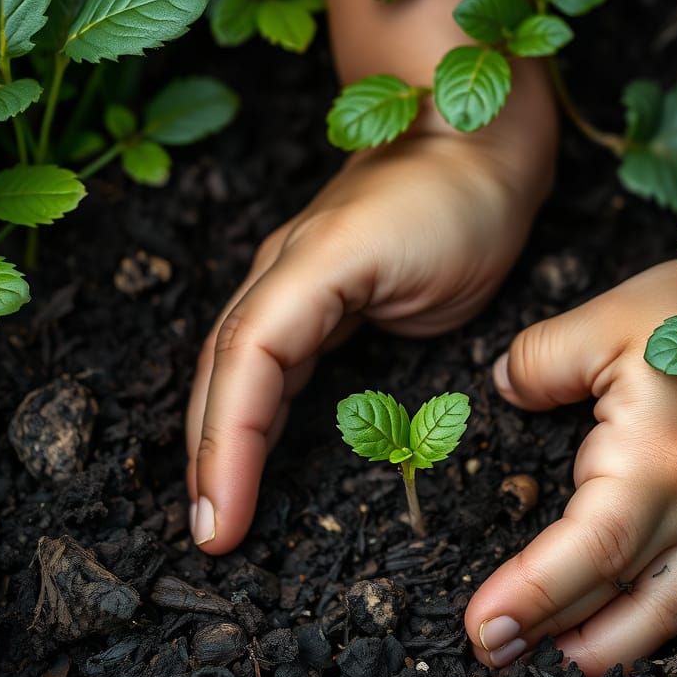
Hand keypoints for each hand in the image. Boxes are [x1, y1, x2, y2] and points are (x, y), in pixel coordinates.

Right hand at [186, 86, 555, 552]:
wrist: (468, 141)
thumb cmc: (460, 201)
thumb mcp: (415, 266)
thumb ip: (347, 322)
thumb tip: (303, 394)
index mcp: (300, 270)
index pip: (244, 368)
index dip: (226, 446)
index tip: (224, 520)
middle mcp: (280, 278)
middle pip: (221, 374)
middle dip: (208, 456)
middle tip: (209, 535)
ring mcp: (292, 286)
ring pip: (234, 373)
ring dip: (217, 441)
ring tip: (214, 509)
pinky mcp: (315, 300)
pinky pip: (270, 367)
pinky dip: (251, 416)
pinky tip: (247, 453)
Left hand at [464, 259, 676, 676]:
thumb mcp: (609, 320)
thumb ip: (541, 360)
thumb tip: (502, 393)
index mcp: (655, 461)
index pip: (584, 550)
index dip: (530, 596)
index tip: (479, 625)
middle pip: (611, 596)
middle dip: (543, 632)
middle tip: (485, 652)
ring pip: (657, 615)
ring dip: (597, 650)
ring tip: (539, 662)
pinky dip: (642, 625)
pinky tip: (606, 630)